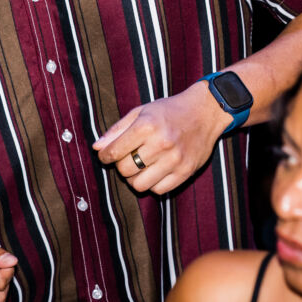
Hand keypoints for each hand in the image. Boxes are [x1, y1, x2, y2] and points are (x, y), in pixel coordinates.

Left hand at [93, 82, 229, 195]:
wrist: (204, 112)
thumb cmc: (168, 111)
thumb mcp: (141, 112)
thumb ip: (117, 130)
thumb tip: (97, 148)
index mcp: (146, 125)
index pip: (114, 152)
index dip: (105, 156)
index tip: (105, 156)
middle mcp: (161, 143)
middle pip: (125, 170)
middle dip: (120, 166)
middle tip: (127, 157)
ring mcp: (175, 159)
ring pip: (140, 185)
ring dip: (135, 178)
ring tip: (139, 166)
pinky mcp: (186, 172)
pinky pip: (159, 190)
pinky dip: (152, 183)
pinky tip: (154, 171)